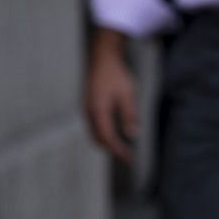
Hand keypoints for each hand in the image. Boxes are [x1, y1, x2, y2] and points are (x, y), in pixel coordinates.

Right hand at [85, 32, 138, 164]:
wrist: (103, 58)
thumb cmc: (117, 75)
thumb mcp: (128, 95)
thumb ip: (129, 115)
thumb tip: (132, 134)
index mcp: (98, 110)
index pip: (108, 137)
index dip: (118, 150)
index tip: (129, 159)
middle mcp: (89, 112)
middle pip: (98, 138)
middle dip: (112, 149)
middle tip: (127, 156)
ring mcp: (87, 108)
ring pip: (94, 133)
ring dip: (106, 142)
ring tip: (122, 148)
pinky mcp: (88, 105)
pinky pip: (93, 125)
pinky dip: (103, 134)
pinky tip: (114, 134)